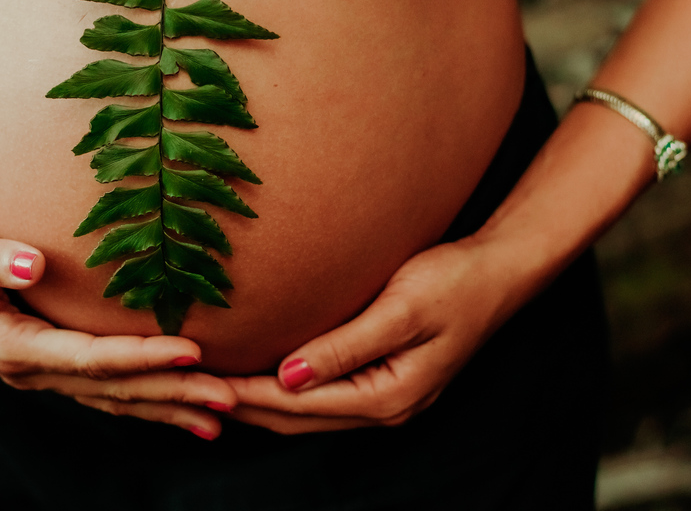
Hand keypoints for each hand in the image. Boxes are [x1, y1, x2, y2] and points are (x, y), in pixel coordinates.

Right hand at [0, 186, 236, 438]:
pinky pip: (105, 388)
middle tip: (230, 396)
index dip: (139, 356)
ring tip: (221, 414)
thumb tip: (31, 263)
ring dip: (167, 405)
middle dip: (171, 393)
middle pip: (112, 388)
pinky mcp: (48, 361)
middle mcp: (28, 369)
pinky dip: (146, 397)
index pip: (87, 358)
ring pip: (113, 396)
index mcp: (9, 345)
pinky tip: (182, 404)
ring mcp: (39, 371)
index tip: (191, 351)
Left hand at [225, 235, 526, 433]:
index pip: (297, 404)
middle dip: (243, 406)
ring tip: (213, 383)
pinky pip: (322, 396)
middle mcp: (386, 408)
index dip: (245, 394)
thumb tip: (288, 377)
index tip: (200, 379)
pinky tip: (260, 373)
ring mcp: (386, 398)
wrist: (500, 271)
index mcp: (388, 396)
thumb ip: (344, 346)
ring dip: (260, 402)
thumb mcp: (401, 309)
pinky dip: (284, 390)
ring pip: (306, 412)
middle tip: (190, 387)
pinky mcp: (383, 379)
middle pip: (296, 418)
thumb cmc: (454, 282)